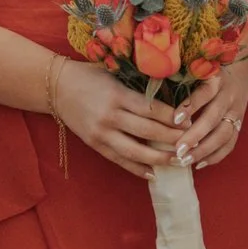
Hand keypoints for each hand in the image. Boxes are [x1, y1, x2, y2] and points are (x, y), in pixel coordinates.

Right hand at [54, 61, 185, 180]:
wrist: (56, 87)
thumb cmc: (90, 75)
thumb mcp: (115, 74)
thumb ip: (137, 86)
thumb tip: (171, 93)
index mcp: (118, 94)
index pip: (151, 109)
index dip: (172, 118)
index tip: (190, 122)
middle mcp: (110, 116)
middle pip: (147, 132)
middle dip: (172, 139)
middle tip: (191, 143)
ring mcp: (101, 133)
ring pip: (135, 151)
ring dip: (158, 159)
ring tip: (178, 162)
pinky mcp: (95, 144)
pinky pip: (118, 160)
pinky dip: (136, 169)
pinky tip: (153, 174)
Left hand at [174, 66, 247, 168]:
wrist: (241, 73)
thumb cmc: (209, 73)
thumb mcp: (198, 69)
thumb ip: (181, 80)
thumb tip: (153, 91)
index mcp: (216, 79)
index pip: (204, 93)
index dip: (190, 106)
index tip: (175, 120)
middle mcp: (228, 96)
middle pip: (213, 118)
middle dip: (195, 136)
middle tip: (178, 150)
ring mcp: (236, 112)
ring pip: (223, 135)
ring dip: (204, 150)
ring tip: (186, 161)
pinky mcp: (239, 124)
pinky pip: (230, 144)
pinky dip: (215, 156)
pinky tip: (199, 164)